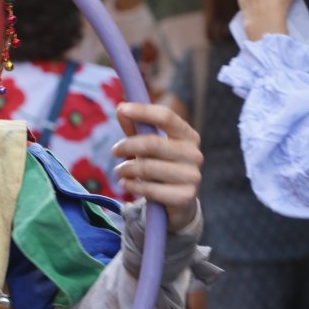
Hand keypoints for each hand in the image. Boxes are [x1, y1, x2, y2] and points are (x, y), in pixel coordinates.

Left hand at [111, 102, 201, 231]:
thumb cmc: (160, 165)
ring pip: (147, 168)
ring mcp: (192, 176)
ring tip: (119, 171)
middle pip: (152, 143)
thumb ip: (135, 127)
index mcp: (188, 135)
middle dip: (127, 146)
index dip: (143, 111)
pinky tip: (125, 184)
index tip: (122, 109)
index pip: (166, 117)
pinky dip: (131, 186)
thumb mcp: (149, 145)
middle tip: (114, 151)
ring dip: (126, 169)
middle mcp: (194, 154)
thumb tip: (121, 108)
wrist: (178, 200)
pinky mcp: (185, 197)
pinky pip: (149, 189)